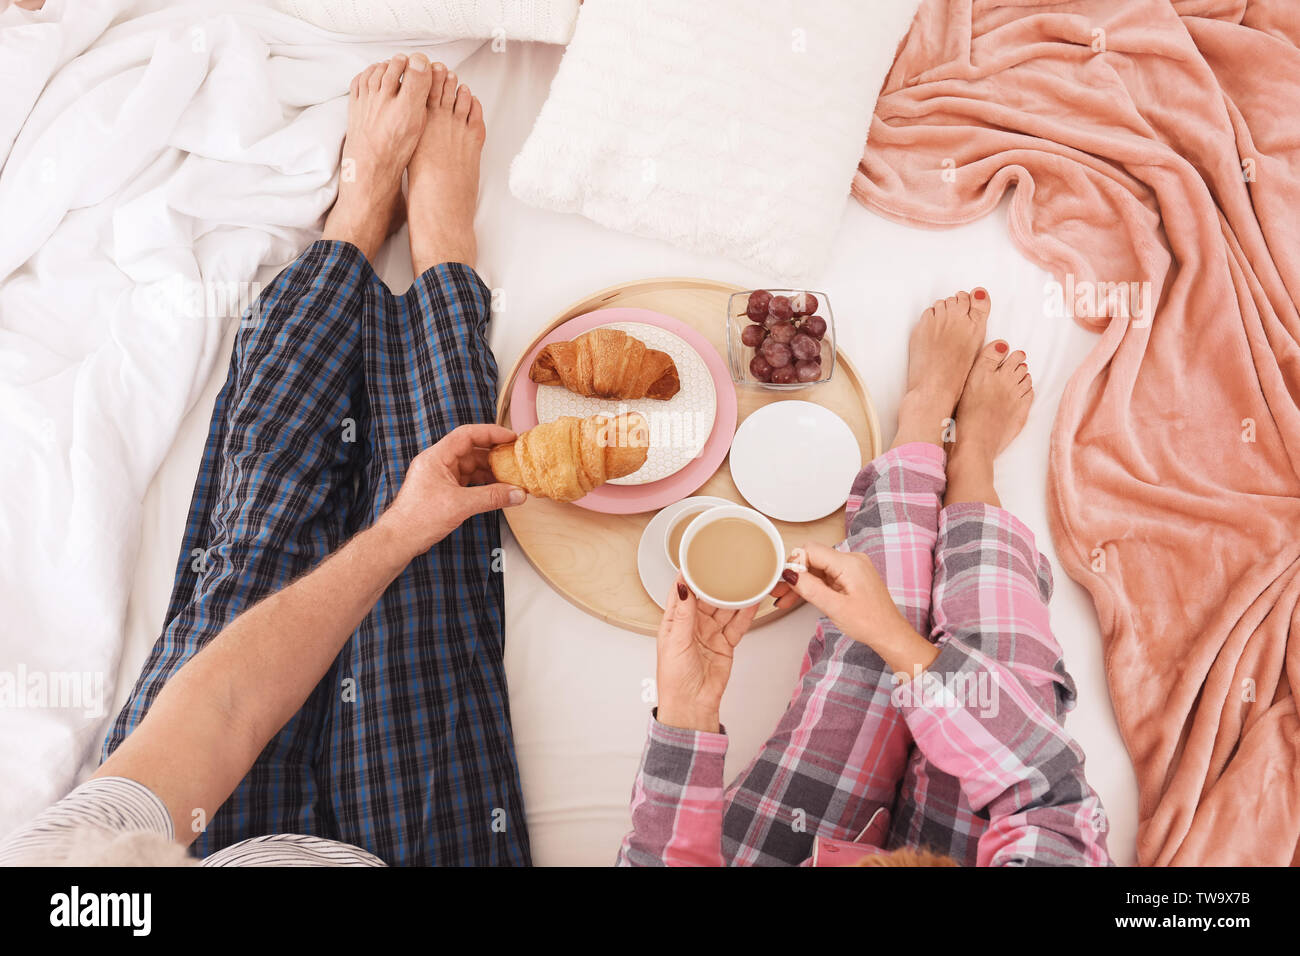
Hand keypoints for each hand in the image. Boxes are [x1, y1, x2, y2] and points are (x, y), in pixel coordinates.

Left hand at [382, 423, 525, 555]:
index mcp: (436, 457)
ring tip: (510, 477)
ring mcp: (440, 477)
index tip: (509, 437)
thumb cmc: (417, 519)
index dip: (490, 433)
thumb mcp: (460, 505)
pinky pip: (468, 481)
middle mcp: (438, 463)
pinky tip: (497, 490)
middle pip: (471, 450)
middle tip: (514, 458)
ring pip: (471, 467)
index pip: (466, 435)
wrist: (400, 539)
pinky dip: (483, 484)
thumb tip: (517, 493)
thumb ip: (491, 497)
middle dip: (494, 455)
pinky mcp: (444, 490)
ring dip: (491, 471)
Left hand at [654, 576, 758, 732]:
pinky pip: (737, 624)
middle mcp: (692, 624)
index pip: (681, 591)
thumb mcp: (675, 642)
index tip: (698, 558)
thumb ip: (683, 613)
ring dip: (733, 595)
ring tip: (744, 578)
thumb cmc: (675, 679)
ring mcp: (710, 633)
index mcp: (674, 621)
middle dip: (716, 582)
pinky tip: (752, 600)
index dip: (689, 575)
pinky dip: (745, 612)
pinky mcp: (725, 644)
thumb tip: (682, 587)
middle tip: (727, 565)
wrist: (692, 705)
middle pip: (706, 597)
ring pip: (724, 608)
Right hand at [769, 542, 938, 676]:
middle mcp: (851, 560)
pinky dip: (812, 586)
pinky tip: (799, 597)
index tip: (782, 580)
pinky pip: (826, 576)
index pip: (811, 550)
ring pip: (817, 569)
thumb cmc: (870, 623)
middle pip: (813, 559)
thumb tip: (790, 574)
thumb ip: (810, 588)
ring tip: (784, 599)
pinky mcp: (851, 577)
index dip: (794, 563)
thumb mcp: (835, 607)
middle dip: (794, 575)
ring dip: (801, 582)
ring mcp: (851, 568)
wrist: (890, 634)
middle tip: (778, 591)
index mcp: (849, 563)